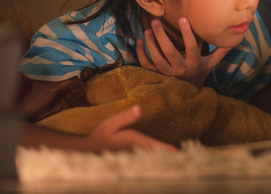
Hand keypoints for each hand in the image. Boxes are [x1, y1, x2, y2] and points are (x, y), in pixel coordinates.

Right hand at [20, 106, 177, 151]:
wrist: (86, 152)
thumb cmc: (99, 137)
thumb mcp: (111, 124)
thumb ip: (126, 116)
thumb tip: (139, 108)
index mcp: (133, 141)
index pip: (153, 146)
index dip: (166, 149)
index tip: (178, 153)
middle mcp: (135, 152)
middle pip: (155, 155)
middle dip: (168, 157)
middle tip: (185, 158)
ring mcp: (133, 159)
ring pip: (151, 160)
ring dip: (163, 160)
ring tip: (178, 161)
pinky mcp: (131, 162)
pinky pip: (145, 163)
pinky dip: (154, 162)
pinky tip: (161, 163)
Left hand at [136, 17, 230, 86]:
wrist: (190, 91)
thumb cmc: (201, 70)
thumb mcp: (213, 61)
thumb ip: (222, 49)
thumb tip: (237, 34)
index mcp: (195, 63)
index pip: (191, 47)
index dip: (187, 33)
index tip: (183, 18)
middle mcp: (180, 69)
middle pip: (169, 53)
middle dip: (162, 36)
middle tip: (156, 21)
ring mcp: (168, 73)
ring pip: (156, 59)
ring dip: (151, 44)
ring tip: (149, 29)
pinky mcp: (157, 75)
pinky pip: (146, 65)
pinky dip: (141, 54)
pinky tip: (139, 41)